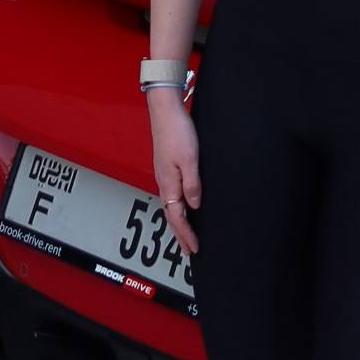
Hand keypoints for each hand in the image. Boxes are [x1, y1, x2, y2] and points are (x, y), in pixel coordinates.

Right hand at [149, 94, 201, 256]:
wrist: (166, 109)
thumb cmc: (178, 131)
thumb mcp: (190, 159)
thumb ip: (192, 184)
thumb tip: (195, 205)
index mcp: (169, 183)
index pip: (177, 217)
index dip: (186, 234)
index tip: (194, 248)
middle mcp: (164, 181)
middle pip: (172, 215)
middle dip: (180, 234)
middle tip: (189, 250)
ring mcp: (164, 174)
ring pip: (171, 205)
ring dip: (179, 222)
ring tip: (186, 233)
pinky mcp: (167, 165)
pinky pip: (172, 193)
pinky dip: (178, 206)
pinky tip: (184, 204)